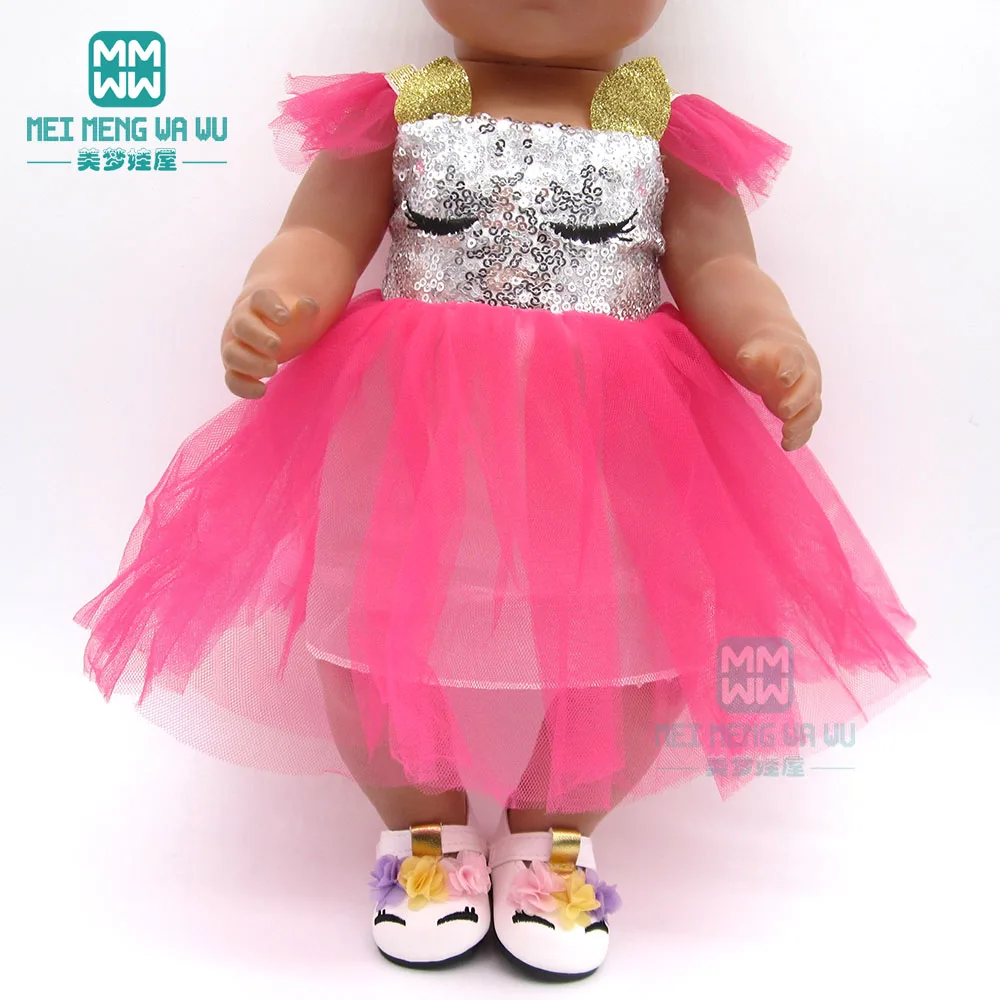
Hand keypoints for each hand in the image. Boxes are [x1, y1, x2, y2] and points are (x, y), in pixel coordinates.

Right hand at [221, 289, 319, 398]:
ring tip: (274, 368)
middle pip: (242, 325)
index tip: (286, 318)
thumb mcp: (299, 314)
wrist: (267, 329)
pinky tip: (262, 390)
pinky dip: (243, 387)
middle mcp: (241, 322)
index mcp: (258, 304)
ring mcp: (234, 345)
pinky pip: (231, 379)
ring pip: (232, 354)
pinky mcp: (234, 368)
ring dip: (251, 363)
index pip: (261, 299)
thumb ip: (306, 310)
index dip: (271, 307)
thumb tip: (308, 305)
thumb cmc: (286, 321)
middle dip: (258, 336)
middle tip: (277, 346)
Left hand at [734, 327, 822, 450]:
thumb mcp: (756, 351)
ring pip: (813, 410)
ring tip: (786, 433)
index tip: (783, 379)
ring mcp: (808, 395)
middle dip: (798, 400)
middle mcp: (806, 377)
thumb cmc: (767, 355)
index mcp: (793, 356)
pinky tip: (787, 445)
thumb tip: (743, 358)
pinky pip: (807, 426)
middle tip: (784, 411)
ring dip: (802, 423)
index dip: (791, 370)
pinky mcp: (804, 412)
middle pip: (809, 388)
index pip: (795, 361)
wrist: (784, 358)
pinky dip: (800, 437)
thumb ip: (750, 355)